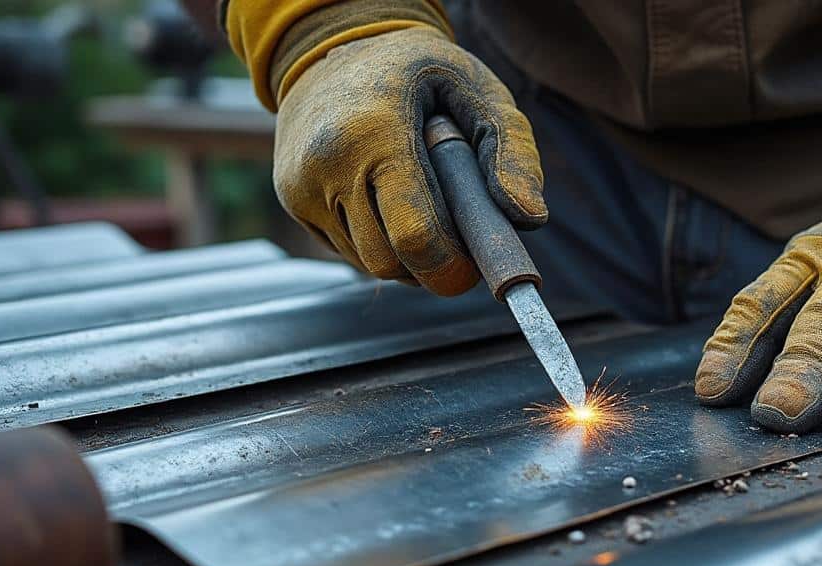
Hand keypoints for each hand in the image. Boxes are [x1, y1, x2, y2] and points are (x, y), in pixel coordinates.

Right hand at [273, 27, 546, 293]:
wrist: (335, 43)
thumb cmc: (417, 70)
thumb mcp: (476, 88)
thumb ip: (513, 149)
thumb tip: (529, 218)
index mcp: (375, 132)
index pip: (416, 236)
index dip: (451, 265)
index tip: (474, 264)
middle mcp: (328, 163)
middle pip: (390, 262)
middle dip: (430, 265)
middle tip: (456, 242)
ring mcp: (301, 184)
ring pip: (367, 264)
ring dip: (405, 257)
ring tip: (425, 211)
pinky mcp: (292, 198)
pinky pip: (346, 251)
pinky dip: (377, 244)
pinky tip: (390, 205)